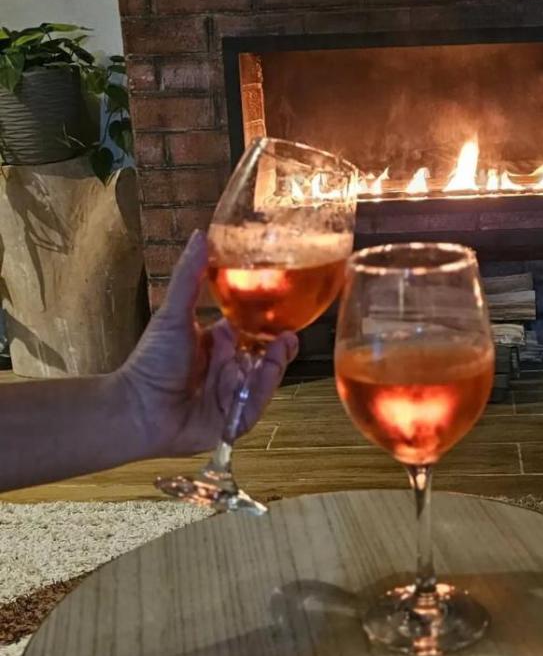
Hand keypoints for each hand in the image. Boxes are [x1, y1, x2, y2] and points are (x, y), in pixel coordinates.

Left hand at [121, 232, 297, 456]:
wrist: (138, 408)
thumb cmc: (152, 361)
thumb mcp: (174, 313)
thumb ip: (190, 276)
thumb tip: (201, 234)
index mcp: (216, 344)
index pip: (249, 330)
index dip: (267, 321)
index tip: (283, 306)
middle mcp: (227, 369)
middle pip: (262, 355)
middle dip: (279, 345)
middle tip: (290, 333)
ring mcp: (232, 396)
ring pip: (263, 378)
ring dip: (274, 363)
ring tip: (285, 346)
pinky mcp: (234, 420)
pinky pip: (256, 403)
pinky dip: (262, 387)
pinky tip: (266, 371)